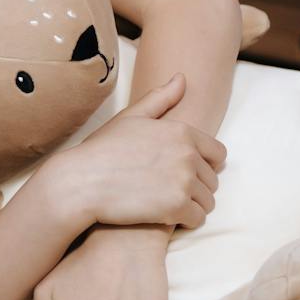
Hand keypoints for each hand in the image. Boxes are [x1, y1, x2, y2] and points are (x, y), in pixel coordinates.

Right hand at [43, 75, 224, 230]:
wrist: (81, 182)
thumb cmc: (102, 150)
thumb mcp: (131, 118)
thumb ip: (161, 98)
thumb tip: (182, 78)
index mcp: (182, 132)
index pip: (218, 153)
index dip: (204, 166)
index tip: (183, 173)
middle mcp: (188, 155)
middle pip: (212, 180)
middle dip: (195, 188)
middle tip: (166, 192)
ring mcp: (184, 181)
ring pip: (207, 201)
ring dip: (191, 206)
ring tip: (165, 204)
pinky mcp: (177, 207)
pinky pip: (197, 219)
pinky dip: (185, 221)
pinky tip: (164, 216)